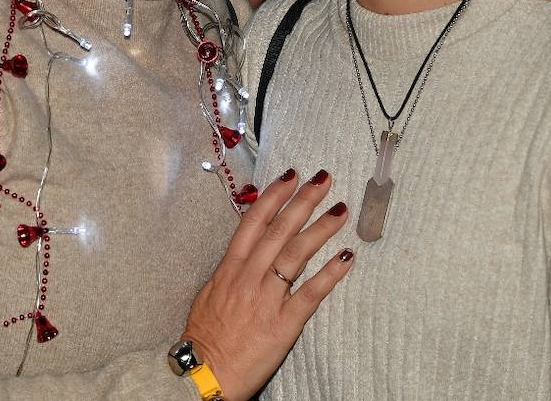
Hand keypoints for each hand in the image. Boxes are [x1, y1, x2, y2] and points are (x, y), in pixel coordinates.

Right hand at [180, 169, 353, 399]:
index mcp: (230, 268)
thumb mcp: (210, 294)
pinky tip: (346, 256)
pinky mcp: (283, 323)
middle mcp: (249, 277)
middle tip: (323, 180)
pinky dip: (330, 273)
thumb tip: (246, 253)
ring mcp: (266, 299)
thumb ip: (231, 272)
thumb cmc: (206, 337)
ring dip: (320, 228)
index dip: (273, 196)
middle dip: (303, 202)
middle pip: (279, 231)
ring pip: (296, 254)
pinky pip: (310, 294)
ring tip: (340, 209)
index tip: (291, 176)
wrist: (205, 374)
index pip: (254, 222)